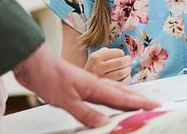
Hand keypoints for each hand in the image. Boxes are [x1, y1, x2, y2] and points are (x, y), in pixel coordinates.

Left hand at [13, 45, 158, 127]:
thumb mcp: (66, 100)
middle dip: (139, 101)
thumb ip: (86, 113)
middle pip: (122, 94)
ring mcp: (87, 84)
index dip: (140, 104)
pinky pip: (101, 93)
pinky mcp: (78, 86)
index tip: (155, 108)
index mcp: (95, 86)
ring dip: (127, 99)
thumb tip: (105, 124)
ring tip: (138, 104)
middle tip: (153, 107)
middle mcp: (94, 84)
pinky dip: (111, 98)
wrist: (32, 62)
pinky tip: (109, 101)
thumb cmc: (48, 75)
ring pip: (113, 92)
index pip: (122, 98)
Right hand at [84, 47, 131, 83]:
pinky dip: (127, 78)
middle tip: (128, 61)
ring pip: (122, 73)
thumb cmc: (94, 68)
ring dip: (128, 70)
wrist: (82, 84)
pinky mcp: (107, 89)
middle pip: (121, 62)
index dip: (122, 54)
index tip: (122, 55)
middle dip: (128, 61)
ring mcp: (102, 79)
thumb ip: (108, 52)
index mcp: (95, 57)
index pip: (117, 53)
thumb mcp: (96, 56)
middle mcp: (97, 68)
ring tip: (126, 68)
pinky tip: (125, 76)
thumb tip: (124, 55)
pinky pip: (123, 82)